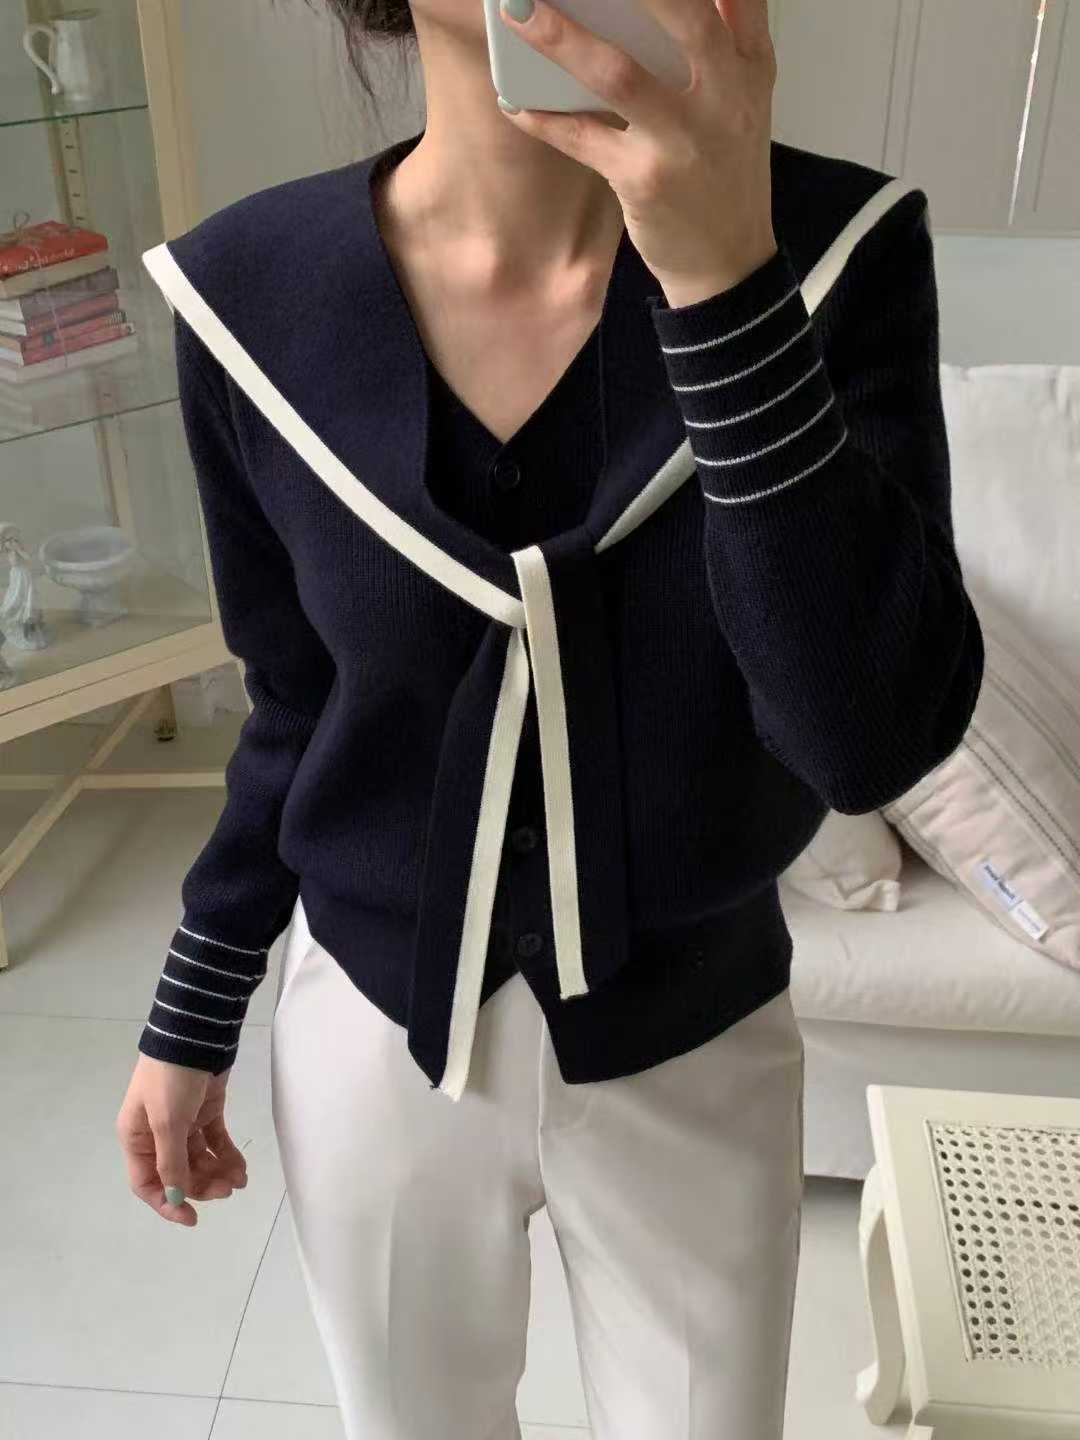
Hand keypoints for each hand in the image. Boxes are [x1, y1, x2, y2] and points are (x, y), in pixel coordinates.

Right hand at [116, 1054, 247, 1226]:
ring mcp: (183, 1122)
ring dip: (217, 1172)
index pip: (147, 1182)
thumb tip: (176, 1196)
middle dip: (202, 1185)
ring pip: (199, 1159)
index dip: (167, 1203)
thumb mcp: (167, 1122)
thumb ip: (172, 1162)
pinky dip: (227, 1155)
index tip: (192, 1217)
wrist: (195, 1034)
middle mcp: (157, 1134)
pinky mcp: (206, 1110)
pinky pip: (214, 1141)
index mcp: (137, 1138)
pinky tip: (241, 1168)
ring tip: (239, 1179)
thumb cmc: (171, 1078)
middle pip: (178, 1173)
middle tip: (226, 1190)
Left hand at [497, 0, 778, 306]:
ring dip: (561, 39)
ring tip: (516, 11)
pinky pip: (584, 140)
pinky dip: (544, 119)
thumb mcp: (744, 99)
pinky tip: (513, 100)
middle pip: (678, 13)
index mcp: (749, 64)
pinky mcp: (646, 182)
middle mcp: (723, 95)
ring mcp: (685, 141)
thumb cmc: (724, 171)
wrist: (728, 264)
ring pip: (618, 75)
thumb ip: (726, 35)